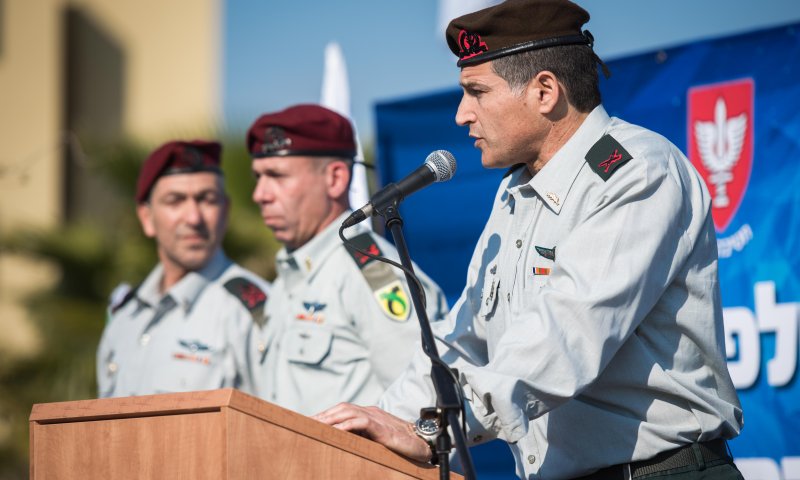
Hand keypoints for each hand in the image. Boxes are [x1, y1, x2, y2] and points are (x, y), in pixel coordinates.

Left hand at [313, 403, 431, 462]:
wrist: (422, 443)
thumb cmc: (400, 444)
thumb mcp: (377, 439)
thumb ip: (362, 437)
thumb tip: (342, 441)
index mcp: (368, 414)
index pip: (342, 410)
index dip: (326, 415)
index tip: (309, 422)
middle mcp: (371, 412)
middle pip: (342, 408)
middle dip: (323, 414)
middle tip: (305, 423)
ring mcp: (376, 418)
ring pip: (348, 411)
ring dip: (330, 417)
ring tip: (315, 425)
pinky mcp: (382, 427)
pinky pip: (361, 422)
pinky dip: (346, 425)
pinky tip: (335, 431)